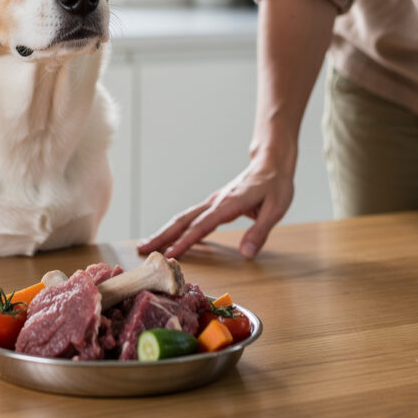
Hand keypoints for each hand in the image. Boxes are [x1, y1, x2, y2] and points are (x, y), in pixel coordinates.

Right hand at [137, 153, 294, 259]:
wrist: (271, 163)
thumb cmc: (275, 185)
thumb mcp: (275, 209)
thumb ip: (259, 232)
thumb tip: (246, 254)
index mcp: (228, 204)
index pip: (201, 225)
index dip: (185, 241)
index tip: (170, 255)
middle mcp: (215, 202)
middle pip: (182, 220)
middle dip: (162, 236)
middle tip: (142, 249)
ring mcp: (213, 202)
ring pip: (183, 218)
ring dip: (165, 232)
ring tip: (148, 245)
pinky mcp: (215, 204)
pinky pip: (192, 218)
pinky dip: (179, 229)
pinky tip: (173, 240)